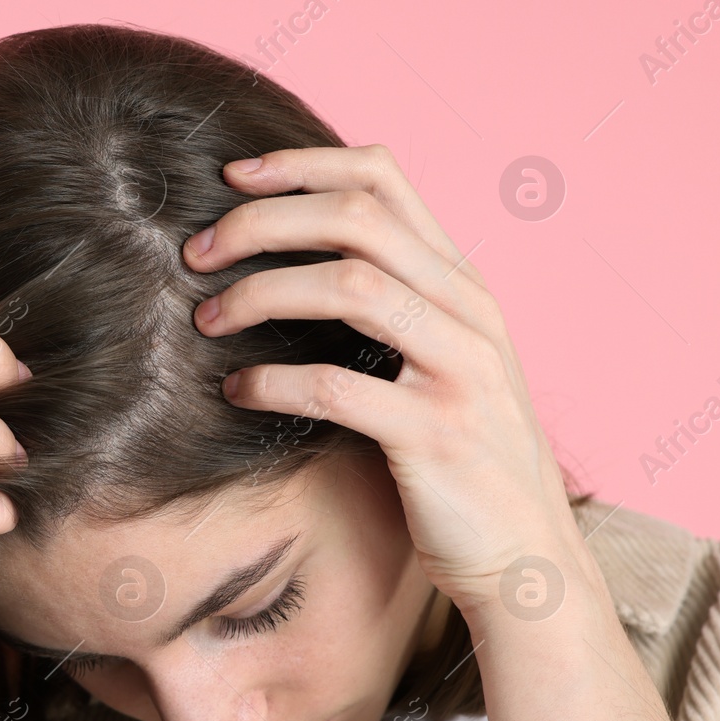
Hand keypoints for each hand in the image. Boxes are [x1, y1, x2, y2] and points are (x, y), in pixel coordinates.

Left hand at [182, 144, 586, 610]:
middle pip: (356, 218)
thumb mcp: (436, 358)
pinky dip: (272, 381)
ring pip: (350, 286)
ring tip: (206, 319)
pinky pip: (338, 387)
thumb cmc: (456, 455)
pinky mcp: (437, 436)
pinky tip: (236, 391)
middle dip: (262, 222)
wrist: (524, 554)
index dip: (302, 165)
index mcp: (459, 281)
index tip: (232, 176)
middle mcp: (468, 309)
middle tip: (195, 252)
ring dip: (260, 293)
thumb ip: (387, 301)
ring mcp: (460, 370)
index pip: (383, 178)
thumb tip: (289, 253)